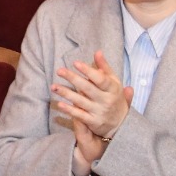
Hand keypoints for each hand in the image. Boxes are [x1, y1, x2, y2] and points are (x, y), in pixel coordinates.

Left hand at [51, 50, 130, 174]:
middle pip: (88, 88)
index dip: (88, 71)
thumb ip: (105, 67)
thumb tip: (97, 52)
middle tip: (59, 70)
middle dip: (73, 79)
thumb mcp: (114, 82)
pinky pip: (80, 115)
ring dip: (66, 93)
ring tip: (54, 86)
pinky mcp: (93, 122)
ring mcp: (99, 112)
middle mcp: (106, 100)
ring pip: (81, 101)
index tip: (75, 63)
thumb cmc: (114, 97)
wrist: (121, 124)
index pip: (100, 79)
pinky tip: (59, 104)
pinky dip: (69, 110)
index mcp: (112, 89)